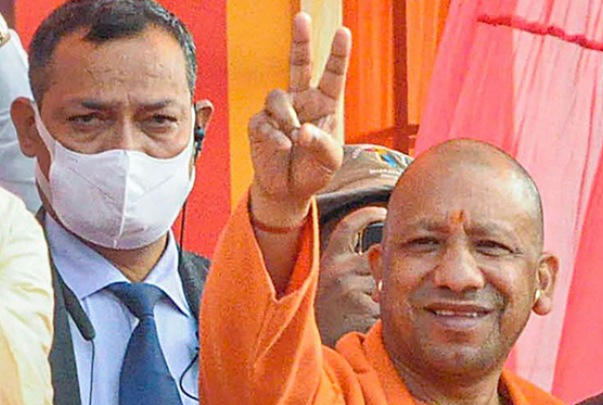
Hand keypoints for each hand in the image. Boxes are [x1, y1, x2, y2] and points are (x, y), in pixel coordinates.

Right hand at [248, 13, 350, 229]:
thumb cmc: (314, 170)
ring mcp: (278, 110)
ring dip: (287, 117)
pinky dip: (274, 136)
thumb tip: (301, 131)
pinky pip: (264, 121)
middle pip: (299, 64)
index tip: (343, 32)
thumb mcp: (330, 161)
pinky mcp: (259, 123)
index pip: (332, 74)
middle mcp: (301, 100)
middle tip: (302, 17)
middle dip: (300, 40)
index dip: (338, 54)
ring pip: (277, 97)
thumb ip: (322, 145)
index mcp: (325, 104)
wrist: (289, 190)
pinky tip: (282, 147)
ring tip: (295, 139)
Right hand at [316, 208, 382, 344]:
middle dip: (381, 270)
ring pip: (384, 282)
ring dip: (382, 294)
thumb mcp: (323, 283)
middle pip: (376, 257)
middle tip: (378, 283)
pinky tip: (368, 320)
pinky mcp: (362, 308)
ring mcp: (351, 289)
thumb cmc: (320, 315)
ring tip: (365, 308)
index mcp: (327, 259)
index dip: (368, 214)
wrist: (302, 347)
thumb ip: (347, 267)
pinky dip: (382, 312)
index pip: (349, 225)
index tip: (383, 211)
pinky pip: (386, 303)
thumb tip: (377, 254)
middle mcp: (338, 270)